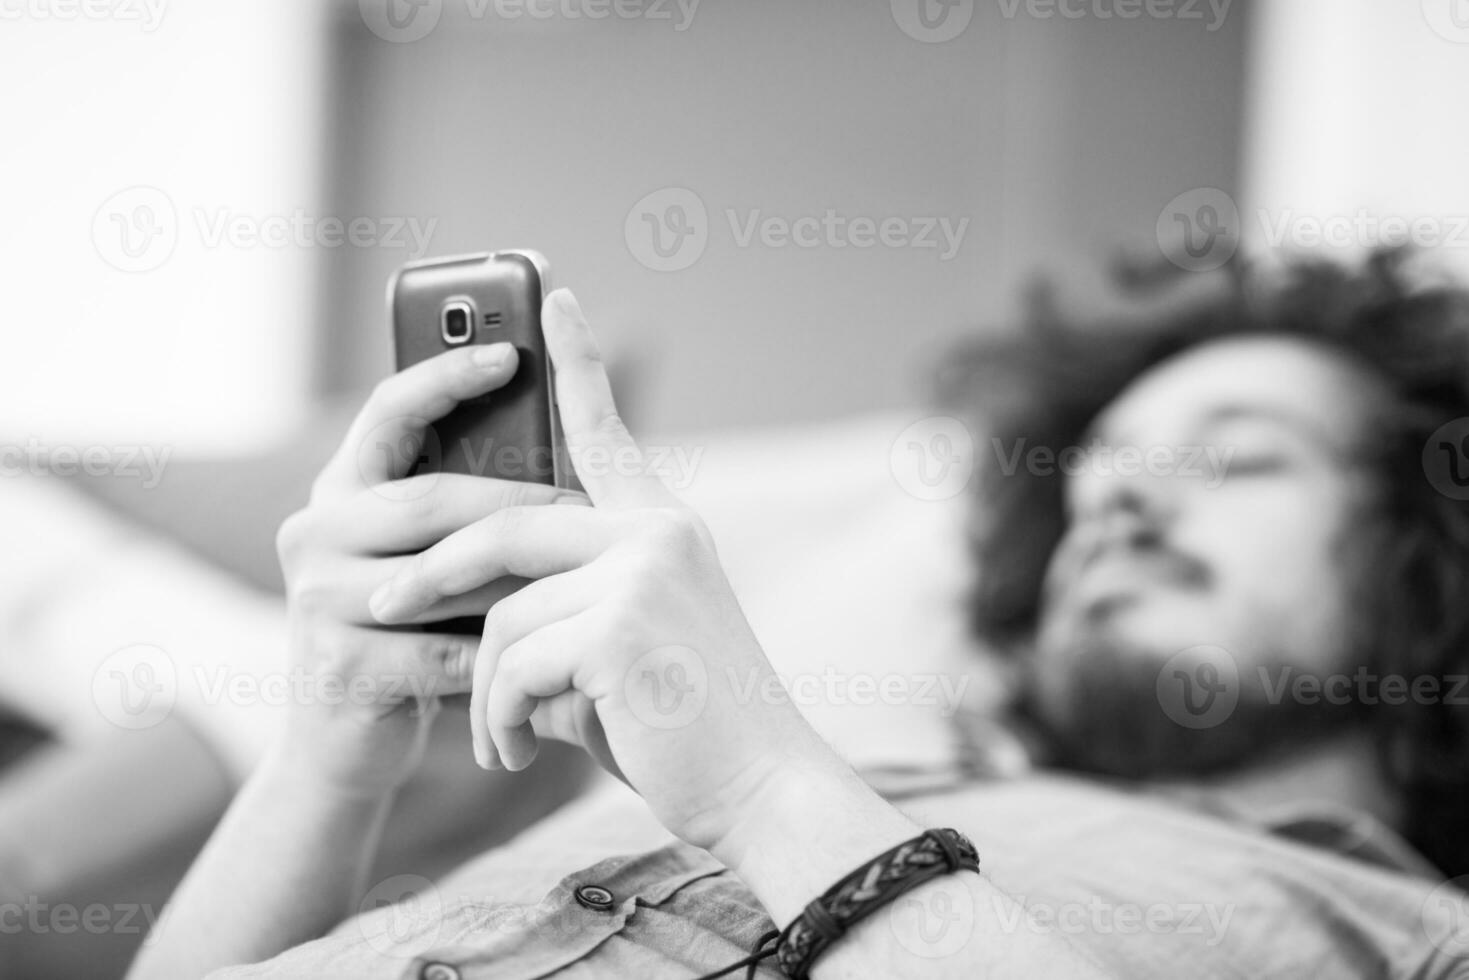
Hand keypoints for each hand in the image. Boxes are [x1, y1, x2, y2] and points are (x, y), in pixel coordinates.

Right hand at [274, 341, 582, 796]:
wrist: (348, 748)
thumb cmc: (415, 636)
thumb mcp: (430, 559)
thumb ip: (465, 507)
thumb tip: (568, 447)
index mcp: (342, 491)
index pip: (388, 411)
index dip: (446, 376)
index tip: (511, 352)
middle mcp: (314, 532)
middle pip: (430, 497)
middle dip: (520, 504)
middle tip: (593, 510)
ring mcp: (314, 600)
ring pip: (443, 574)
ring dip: (521, 581)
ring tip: (585, 579)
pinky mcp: (339, 668)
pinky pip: (444, 651)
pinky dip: (502, 656)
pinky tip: (547, 659)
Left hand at [369, 288, 842, 849]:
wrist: (764, 788)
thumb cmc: (691, 729)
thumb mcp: (625, 651)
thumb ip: (566, 613)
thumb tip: (486, 622)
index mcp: (664, 527)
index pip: (607, 431)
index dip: (579, 362)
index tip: (555, 300)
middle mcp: (657, 531)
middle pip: (507, 524)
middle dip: (434, 571)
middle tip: (382, 604)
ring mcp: (642, 570)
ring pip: (504, 611)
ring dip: (484, 688)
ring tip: (496, 738)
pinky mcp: (620, 623)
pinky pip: (511, 662)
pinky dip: (497, 718)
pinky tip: (513, 752)